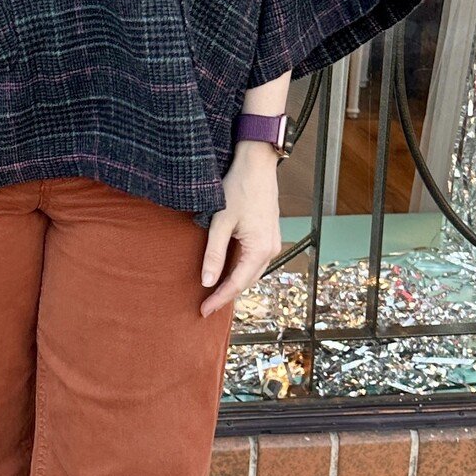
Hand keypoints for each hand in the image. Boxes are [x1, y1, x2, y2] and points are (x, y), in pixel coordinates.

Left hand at [199, 144, 283, 316]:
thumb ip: (214, 253)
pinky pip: (254, 260)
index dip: (219, 299)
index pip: (237, 284)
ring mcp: (272, 241)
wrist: (257, 164)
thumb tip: (207, 281)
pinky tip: (226, 271)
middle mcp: (270, 249)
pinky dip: (240, 269)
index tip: (203, 311)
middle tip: (205, 306)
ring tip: (213, 293)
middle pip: (246, 281)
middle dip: (226, 294)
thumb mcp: (220, 222)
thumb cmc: (238, 188)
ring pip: (251, 271)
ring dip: (234, 283)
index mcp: (260, 249)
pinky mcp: (268, 234)